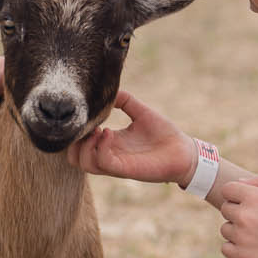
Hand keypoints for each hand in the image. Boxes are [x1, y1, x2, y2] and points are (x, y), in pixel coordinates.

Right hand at [66, 90, 193, 182]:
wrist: (183, 151)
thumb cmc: (164, 133)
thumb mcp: (141, 112)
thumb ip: (125, 100)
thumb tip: (110, 87)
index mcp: (109, 142)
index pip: (79, 142)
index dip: (75, 130)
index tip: (83, 113)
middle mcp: (108, 154)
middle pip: (74, 158)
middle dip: (73, 141)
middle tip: (87, 125)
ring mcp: (115, 163)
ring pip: (83, 164)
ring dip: (84, 146)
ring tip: (98, 129)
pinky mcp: (125, 169)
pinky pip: (102, 162)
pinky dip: (100, 147)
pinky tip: (109, 132)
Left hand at [217, 176, 257, 257]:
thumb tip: (238, 183)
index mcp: (253, 197)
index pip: (227, 189)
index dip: (236, 195)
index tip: (247, 203)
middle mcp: (244, 215)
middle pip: (226, 209)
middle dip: (238, 213)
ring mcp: (241, 237)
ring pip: (225, 229)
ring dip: (236, 231)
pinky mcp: (241, 256)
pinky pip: (226, 248)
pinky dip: (235, 248)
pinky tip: (252, 247)